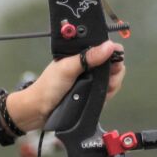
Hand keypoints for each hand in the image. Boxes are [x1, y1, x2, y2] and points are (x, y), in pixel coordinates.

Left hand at [6, 41, 126, 131]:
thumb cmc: (49, 87)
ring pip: (112, 79)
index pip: (104, 48)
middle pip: (112, 64)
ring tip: (105, 89)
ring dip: (112, 84)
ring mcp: (91, 81)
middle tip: (110, 79)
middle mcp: (87, 66)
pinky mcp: (92, 94)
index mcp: (80, 55)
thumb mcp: (68, 69)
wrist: (39, 111)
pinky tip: (103, 97)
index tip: (117, 61)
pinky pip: (107, 92)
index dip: (113, 53)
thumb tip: (109, 46)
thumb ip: (88, 57)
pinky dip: (108, 94)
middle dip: (115, 71)